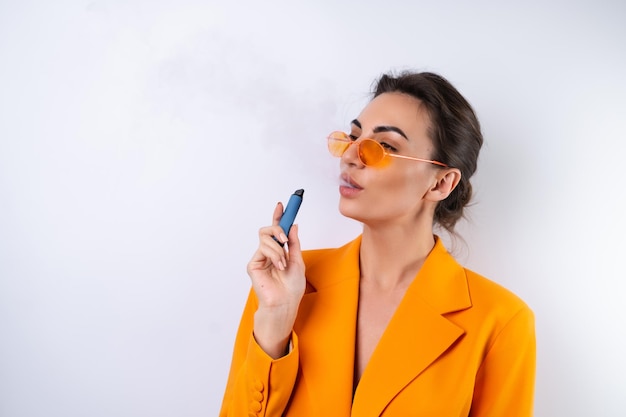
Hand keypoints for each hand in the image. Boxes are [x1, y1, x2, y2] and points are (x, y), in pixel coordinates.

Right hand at [246, 202, 305, 357]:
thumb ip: (294, 243)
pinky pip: (263, 249)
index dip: (279, 216)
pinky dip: (274, 256)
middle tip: (284, 237)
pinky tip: (278, 267)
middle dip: (277, 227)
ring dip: (278, 249)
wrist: (285, 303)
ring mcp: (260, 257)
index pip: (277, 229)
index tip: (283, 205)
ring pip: (266, 238)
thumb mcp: (298, 260)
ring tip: (283, 263)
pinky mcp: (254, 264)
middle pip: (267, 230)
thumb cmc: (292, 287)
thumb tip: (293, 225)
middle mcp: (268, 252)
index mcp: (280, 251)